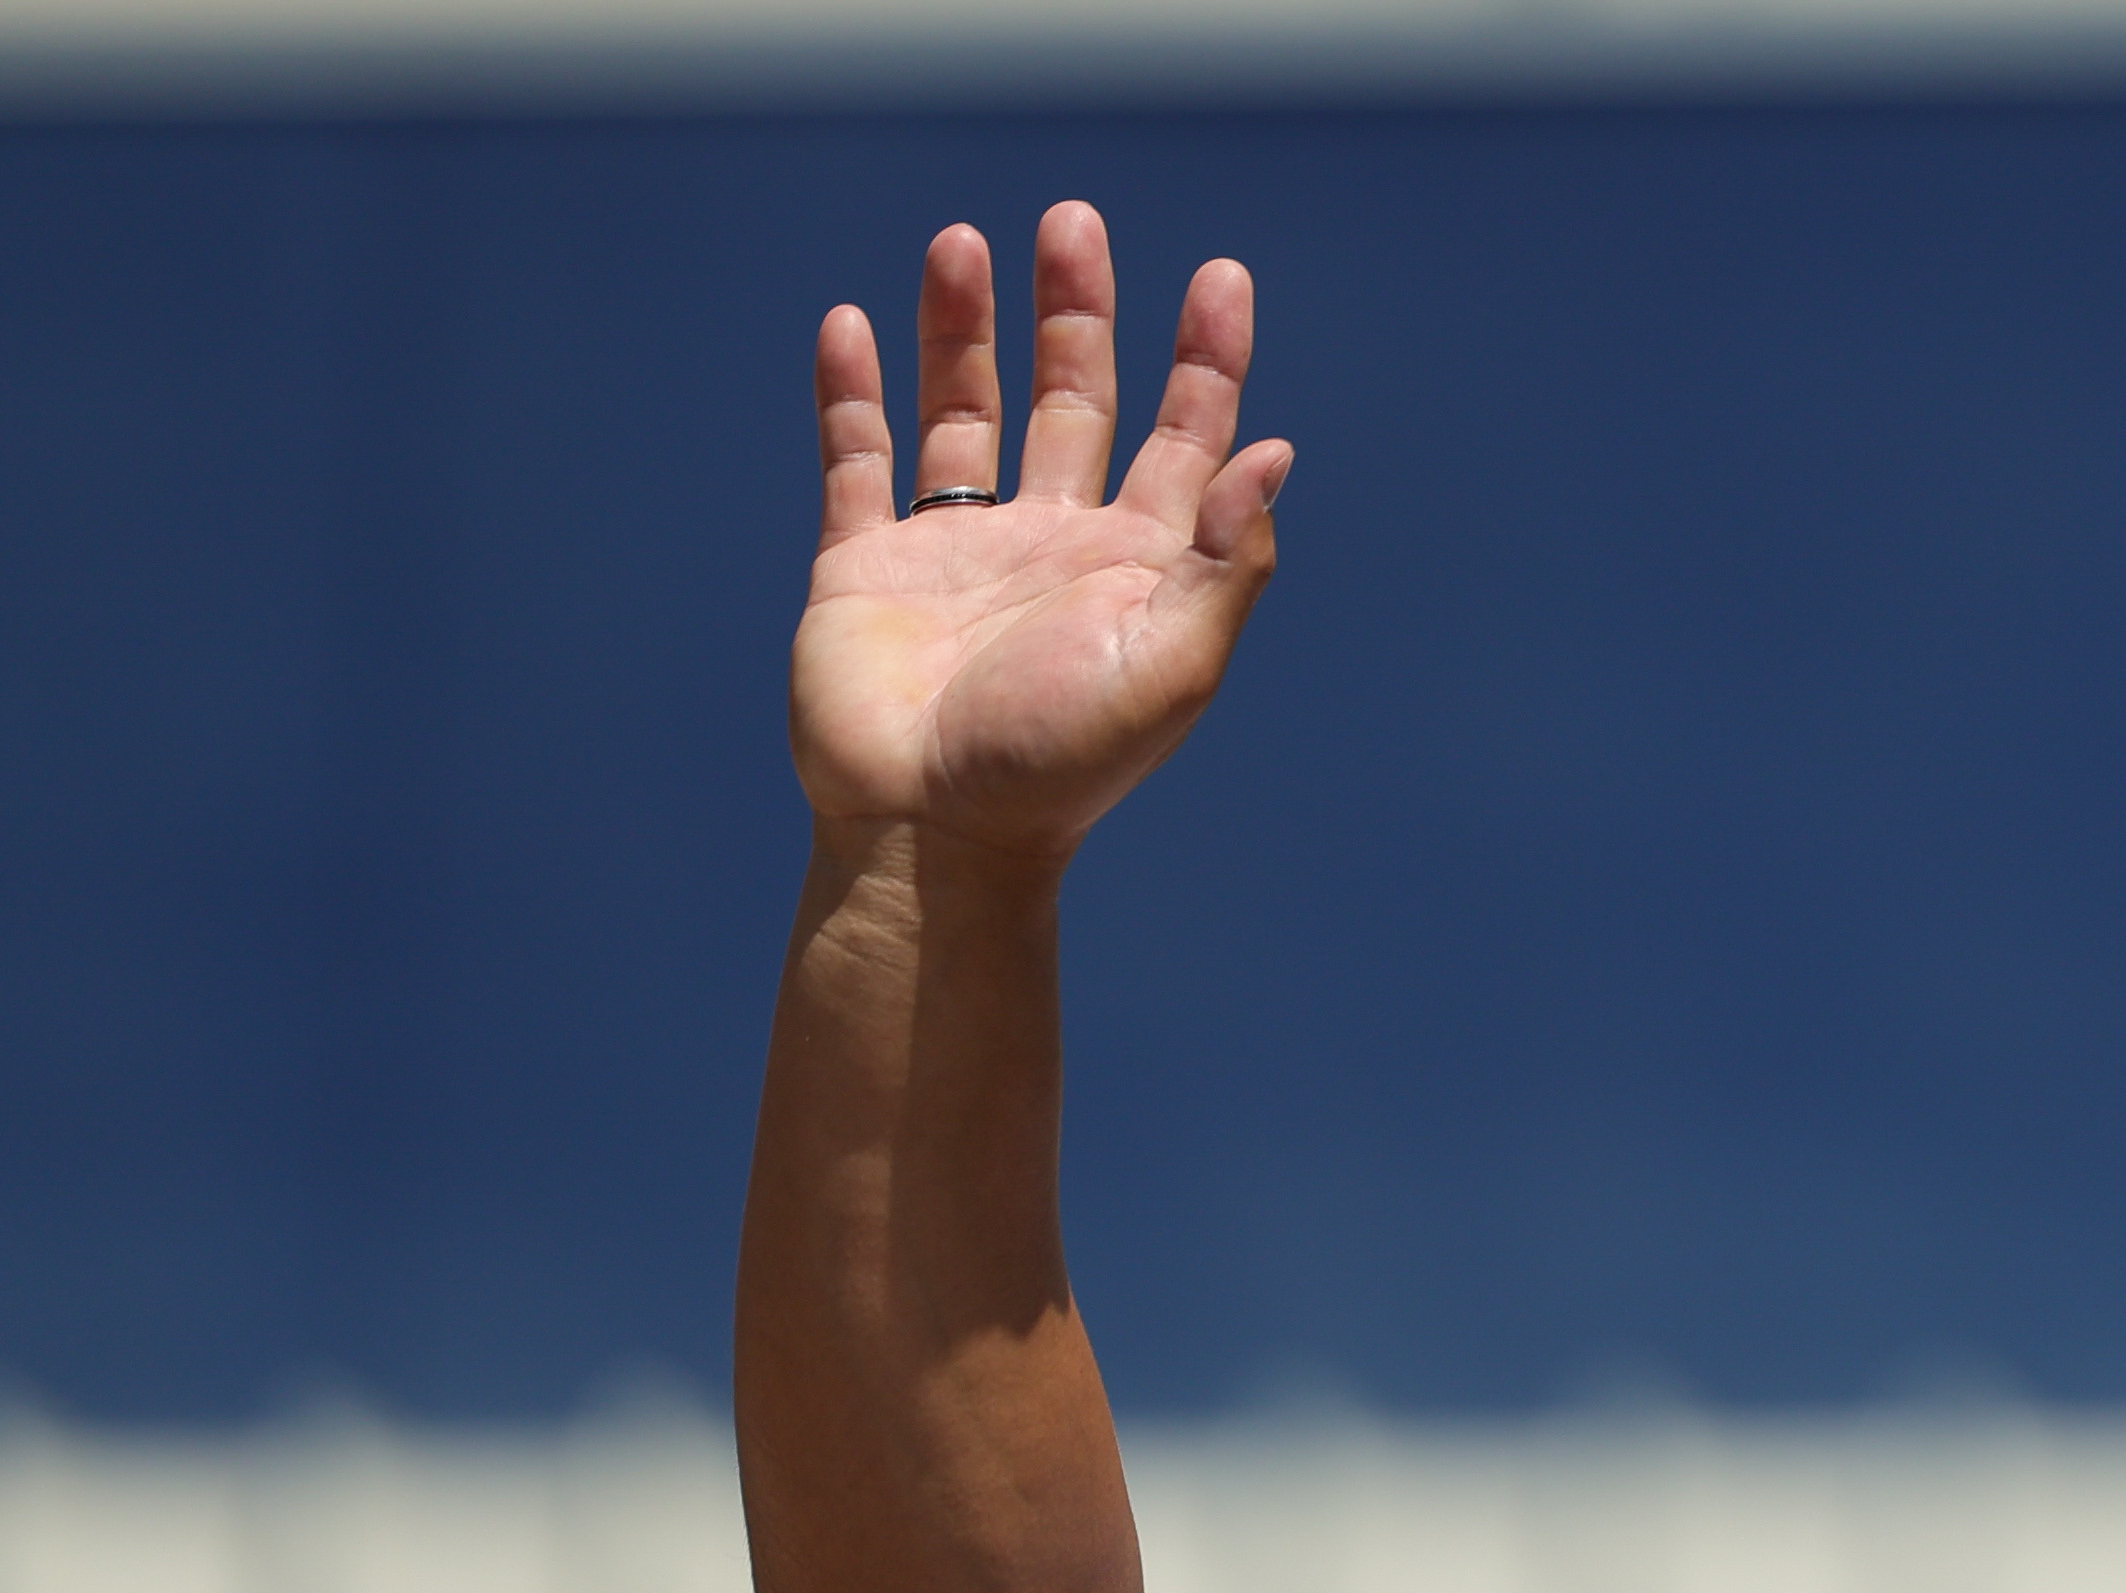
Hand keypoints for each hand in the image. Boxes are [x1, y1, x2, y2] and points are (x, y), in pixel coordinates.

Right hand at [792, 203, 1289, 863]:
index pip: (1183, 438)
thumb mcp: (1172, 667)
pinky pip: (858, 461)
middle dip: (1077, 313)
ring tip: (966, 240)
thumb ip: (1226, 562)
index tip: (1220, 277)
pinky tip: (851, 323)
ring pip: (963, 412)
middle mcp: (1052, 545)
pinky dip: (852, 393)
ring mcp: (957, 552)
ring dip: (965, 329)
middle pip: (1072, 400)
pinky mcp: (865, 567)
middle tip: (1075, 221)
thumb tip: (1273, 454)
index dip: (1204, 359)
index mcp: (1136, 567)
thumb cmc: (1061, 766)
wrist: (935, 838)